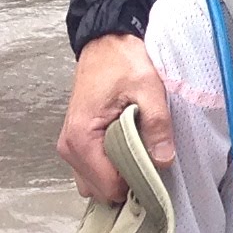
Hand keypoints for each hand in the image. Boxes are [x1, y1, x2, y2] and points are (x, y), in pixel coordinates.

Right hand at [57, 34, 171, 201]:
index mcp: (82, 137)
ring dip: (117, 176)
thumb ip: (156, 125)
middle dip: (126, 182)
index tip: (154, 170)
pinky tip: (127, 149)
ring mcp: (70, 145)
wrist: (105, 41)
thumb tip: (163, 159)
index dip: (135, 183)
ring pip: (94, 183)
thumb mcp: (148, 88)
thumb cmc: (121, 60)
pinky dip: (109, 167)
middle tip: (149, 160)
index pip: (109, 186)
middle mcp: (70, 146)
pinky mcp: (77, 141)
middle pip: (100, 190)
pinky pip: (91, 169)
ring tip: (139, 153)